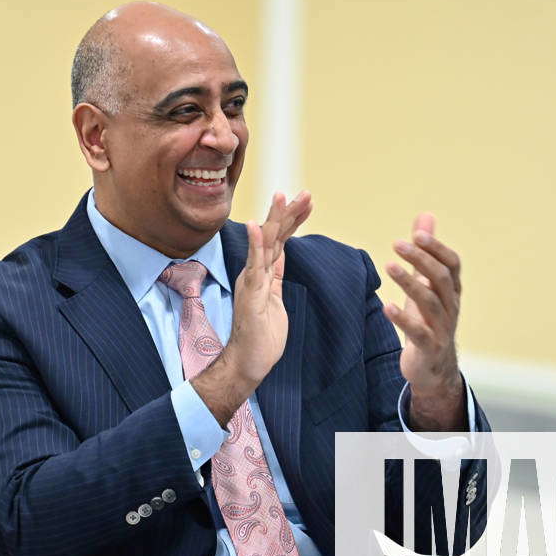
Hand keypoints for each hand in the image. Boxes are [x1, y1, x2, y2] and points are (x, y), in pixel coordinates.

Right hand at [192, 190, 311, 427]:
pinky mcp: (250, 292)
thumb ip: (275, 278)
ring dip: (275, 219)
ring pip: (265, 243)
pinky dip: (254, 243)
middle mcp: (255, 272)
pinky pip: (253, 264)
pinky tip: (255, 225)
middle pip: (274, 235)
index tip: (307, 201)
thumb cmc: (262, 337)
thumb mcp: (275, 302)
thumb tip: (280, 258)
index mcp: (263, 274)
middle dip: (289, 212)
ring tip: (283, 196)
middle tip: (305, 193)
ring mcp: (251, 281)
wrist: (248, 362)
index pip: (280, 240)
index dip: (293, 220)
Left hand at [383, 213, 465, 429]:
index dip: (436, 248)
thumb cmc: (428, 321)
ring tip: (389, 267)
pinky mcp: (429, 348)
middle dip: (421, 260)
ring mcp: (442, 328)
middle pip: (440, 279)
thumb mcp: (427, 286)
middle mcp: (451, 307)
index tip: (416, 235)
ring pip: (430, 302)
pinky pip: (418, 332)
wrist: (433, 368)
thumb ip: (426, 253)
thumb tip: (425, 217)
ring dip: (410, 283)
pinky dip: (403, 319)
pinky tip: (387, 306)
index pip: (452, 264)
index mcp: (451, 291)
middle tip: (397, 244)